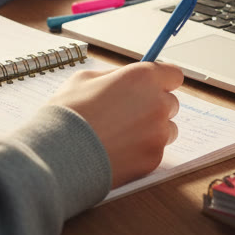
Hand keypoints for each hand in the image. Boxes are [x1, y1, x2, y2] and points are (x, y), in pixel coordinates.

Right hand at [48, 62, 183, 187]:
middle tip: (128, 113)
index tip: (151, 87)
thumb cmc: (68, 113)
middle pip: (171, 103)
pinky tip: (119, 150)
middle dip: (155, 106)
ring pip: (168, 129)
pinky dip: (142, 151)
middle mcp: (157, 104)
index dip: (162, 81)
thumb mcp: (85, 79)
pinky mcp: (153, 159)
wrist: (59, 154)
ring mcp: (158, 134)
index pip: (174, 75)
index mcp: (143, 78)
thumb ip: (114, 76)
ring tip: (123, 135)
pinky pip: (156, 151)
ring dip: (152, 130)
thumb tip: (124, 79)